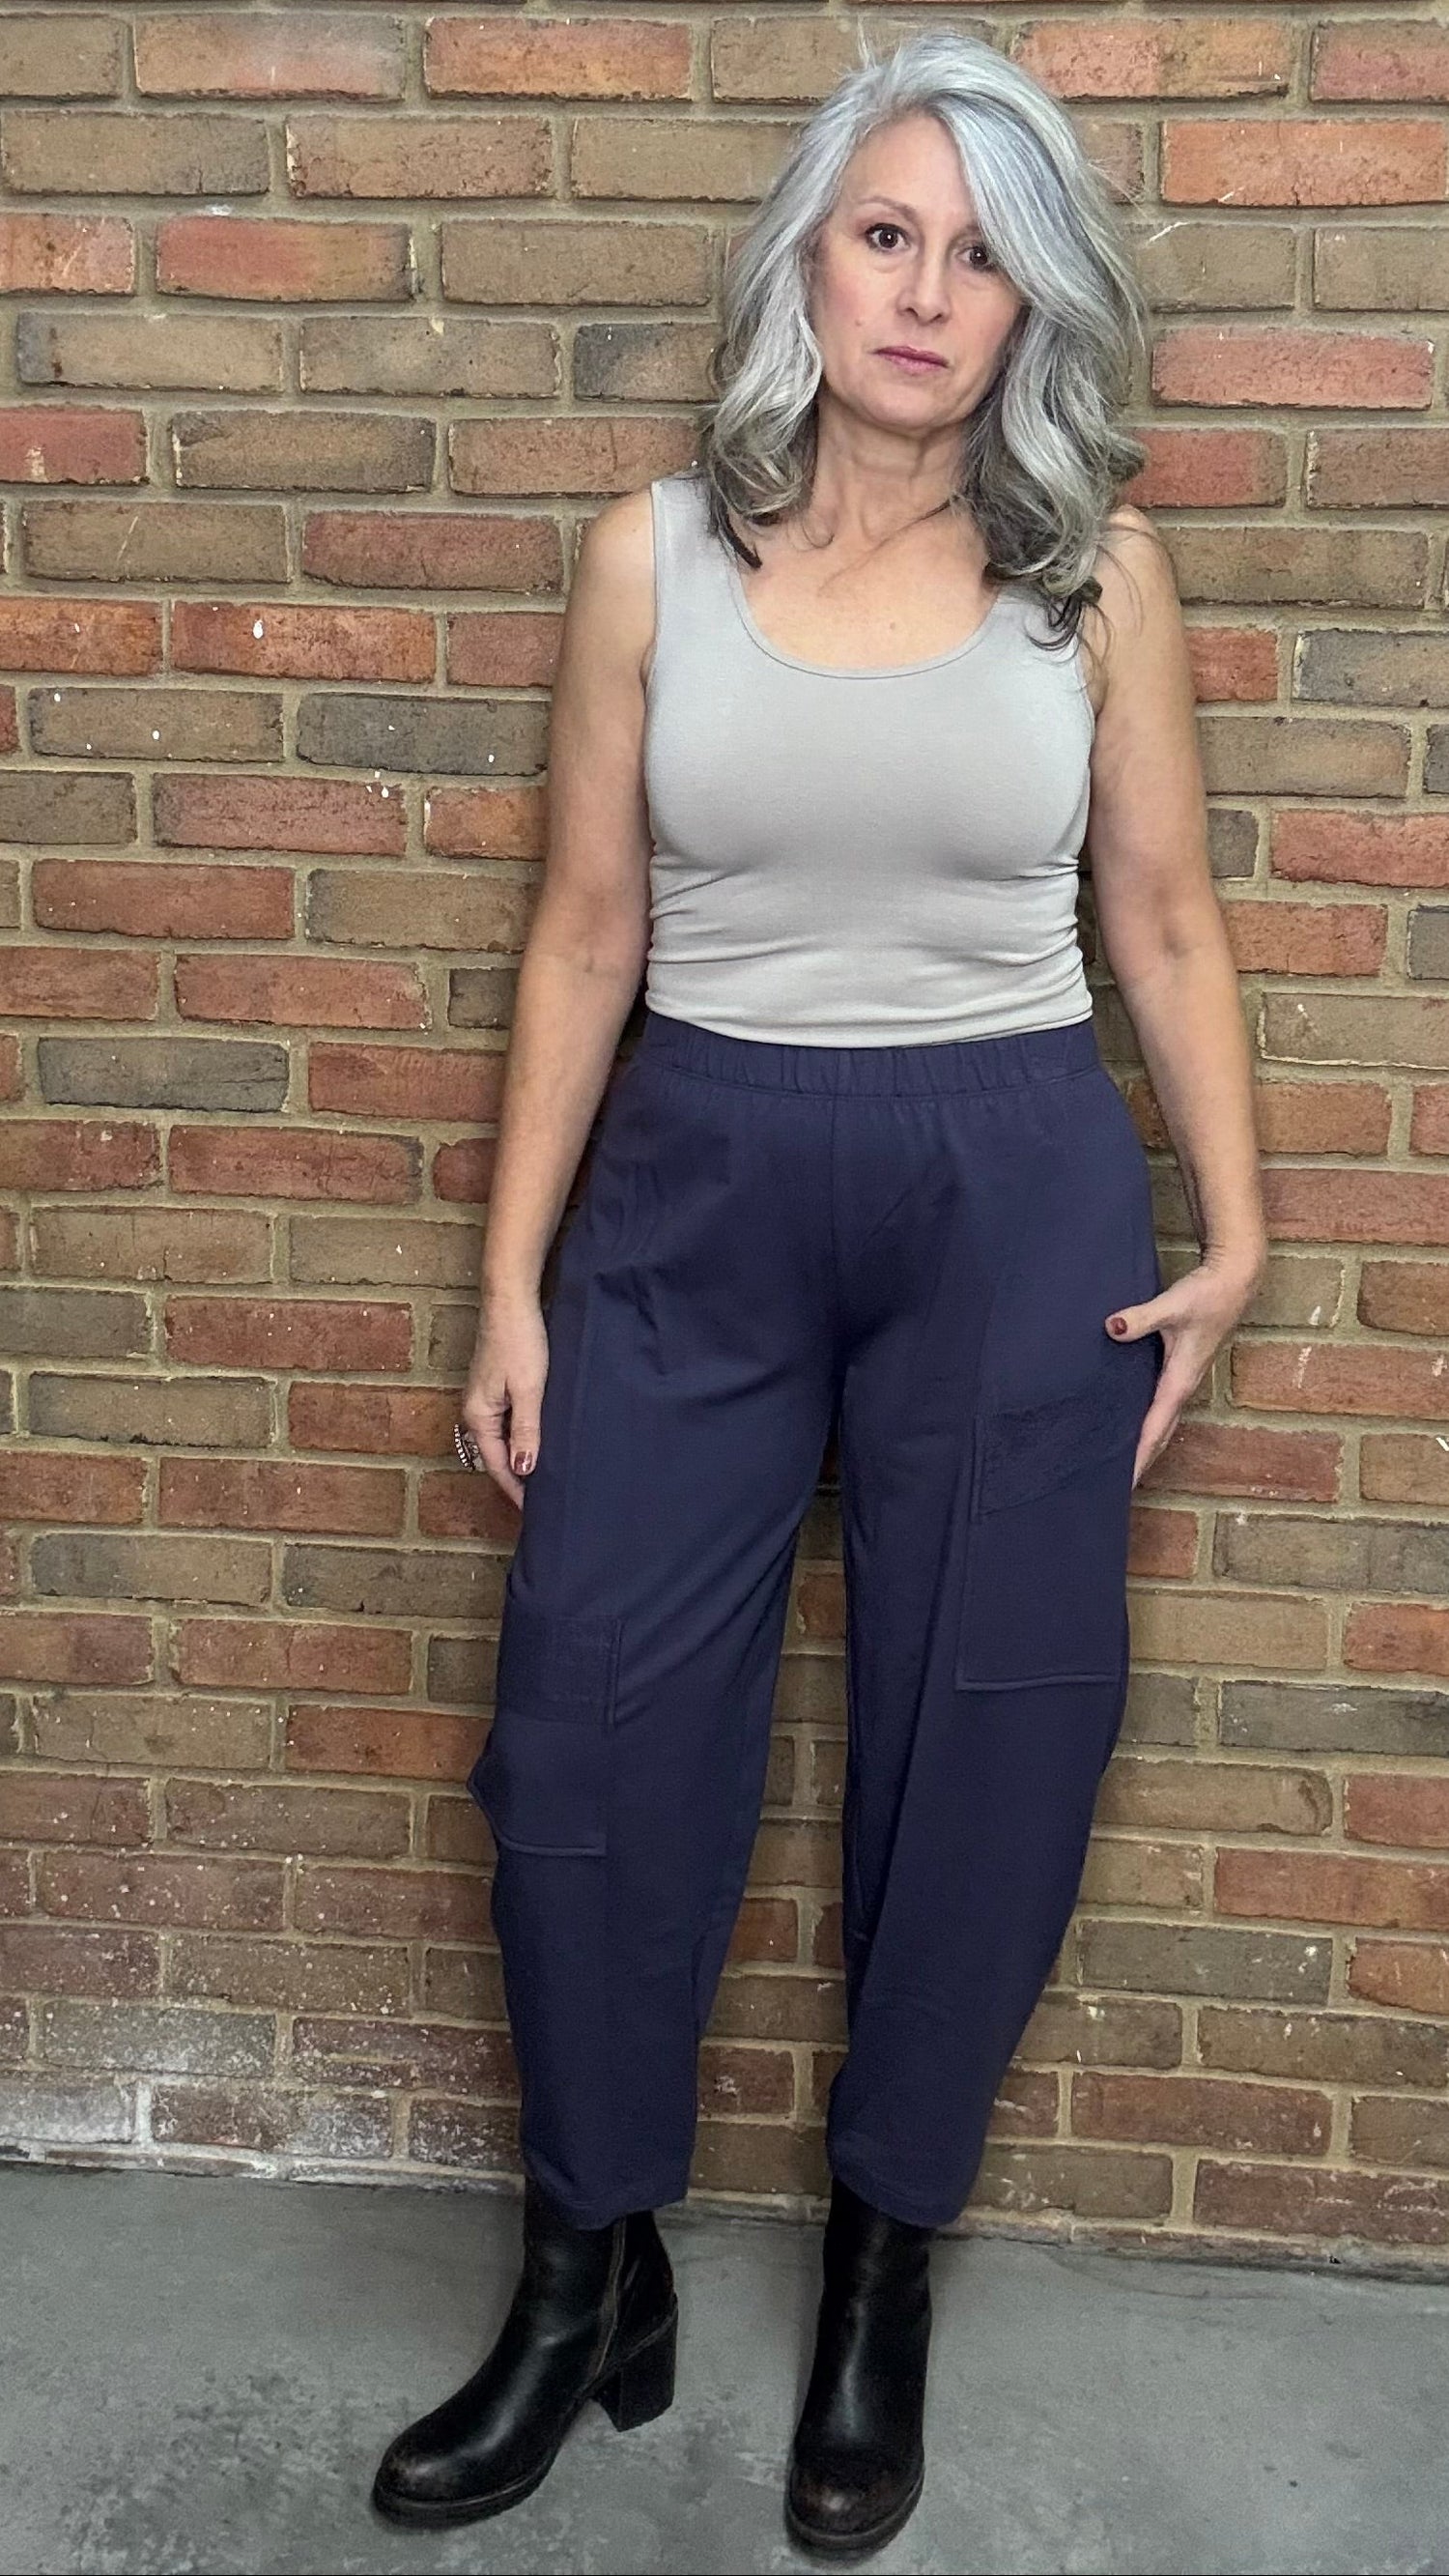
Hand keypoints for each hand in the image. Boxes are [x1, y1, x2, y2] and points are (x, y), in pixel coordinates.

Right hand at [456, 1293, 549, 1508]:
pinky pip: (508, 1422)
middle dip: (518, 1477)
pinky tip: (541, 1440)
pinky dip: (523, 1437)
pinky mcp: (497, 1385)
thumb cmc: (520, 1340)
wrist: (512, 1299)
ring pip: (504, 1439)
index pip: (497, 1465)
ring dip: (522, 1456)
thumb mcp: (528, 1390)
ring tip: (546, 1475)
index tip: (536, 1511)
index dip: (517, 1490)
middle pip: (497, 1455)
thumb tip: (524, 1469)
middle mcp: (477, 1410)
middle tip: (545, 1499)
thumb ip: (526, 1431)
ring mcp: (486, 1398)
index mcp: (478, 1416)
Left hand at [1106, 1248, 1265, 1489]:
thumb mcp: (1172, 1306)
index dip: (1139, 1457)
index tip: (1124, 1483)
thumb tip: (1112, 1328)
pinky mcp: (1182, 1369)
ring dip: (1145, 1446)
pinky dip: (1147, 1424)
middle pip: (1159, 1436)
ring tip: (1120, 1465)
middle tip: (1114, 1487)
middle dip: (1141, 1462)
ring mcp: (1184, 1380)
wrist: (1235, 1281)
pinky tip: (1129, 1424)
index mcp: (1180, 1382)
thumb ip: (1141, 1318)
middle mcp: (1182, 1387)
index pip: (1154, 1429)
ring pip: (1162, 1423)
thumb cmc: (1207, 1296)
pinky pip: (1161, 1406)